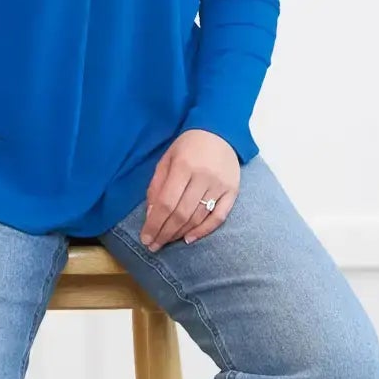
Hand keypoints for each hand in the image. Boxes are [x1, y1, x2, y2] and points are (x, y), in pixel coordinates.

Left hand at [139, 130, 239, 250]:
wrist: (220, 132)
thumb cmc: (188, 146)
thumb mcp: (166, 159)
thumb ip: (157, 185)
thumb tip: (151, 214)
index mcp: (183, 167)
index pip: (166, 203)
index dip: (154, 224)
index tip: (146, 238)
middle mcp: (203, 177)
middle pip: (181, 214)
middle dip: (165, 233)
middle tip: (153, 246)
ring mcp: (220, 185)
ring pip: (198, 217)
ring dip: (180, 233)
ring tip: (167, 241)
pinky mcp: (233, 191)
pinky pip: (219, 217)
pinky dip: (204, 231)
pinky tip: (189, 239)